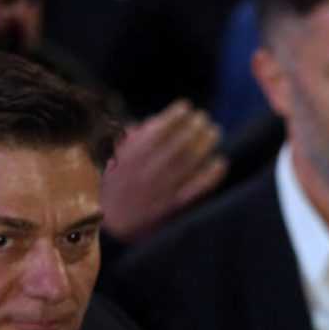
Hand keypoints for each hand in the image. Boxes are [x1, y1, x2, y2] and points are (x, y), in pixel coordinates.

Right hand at [100, 100, 225, 243]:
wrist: (107, 222)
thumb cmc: (110, 184)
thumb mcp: (113, 158)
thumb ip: (130, 139)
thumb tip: (152, 121)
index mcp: (131, 156)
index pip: (159, 129)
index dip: (176, 115)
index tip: (186, 106)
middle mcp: (148, 170)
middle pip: (178, 143)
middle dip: (194, 127)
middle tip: (204, 118)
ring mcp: (162, 188)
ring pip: (189, 162)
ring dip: (205, 144)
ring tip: (214, 131)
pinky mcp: (172, 206)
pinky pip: (196, 189)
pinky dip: (210, 175)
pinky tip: (221, 162)